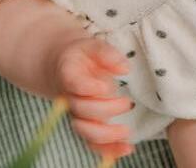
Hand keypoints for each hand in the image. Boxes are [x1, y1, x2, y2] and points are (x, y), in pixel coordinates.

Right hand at [53, 36, 133, 161]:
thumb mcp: (92, 46)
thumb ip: (107, 53)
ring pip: (85, 131)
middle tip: (127, 102)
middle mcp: (69, 97)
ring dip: (107, 135)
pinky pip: (94, 143)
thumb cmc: (83, 56)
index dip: (90, 88)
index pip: (75, 85)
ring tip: (127, 131)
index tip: (106, 86)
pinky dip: (109, 150)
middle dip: (106, 109)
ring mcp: (77, 114)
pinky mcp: (87, 126)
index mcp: (69, 74)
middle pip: (82, 109)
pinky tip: (128, 149)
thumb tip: (124, 68)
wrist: (68, 67)